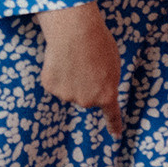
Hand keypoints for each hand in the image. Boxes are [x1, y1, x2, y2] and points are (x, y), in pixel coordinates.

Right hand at [38, 1, 123, 135]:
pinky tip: (58, 58)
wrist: (74, 30)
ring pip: (67, 89)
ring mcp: (68, 95)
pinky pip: (52, 81)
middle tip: (83, 62)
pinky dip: (53, 71)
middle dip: (84, 83)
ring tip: (71, 57)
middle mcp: (88, 101)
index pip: (112, 115)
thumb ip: (106, 81)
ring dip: (67, 76)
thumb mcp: (112, 64)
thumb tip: (94, 86)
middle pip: (85, 96)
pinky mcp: (51, 86)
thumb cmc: (97, 42)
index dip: (114, 125)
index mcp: (108, 95)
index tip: (116, 136)